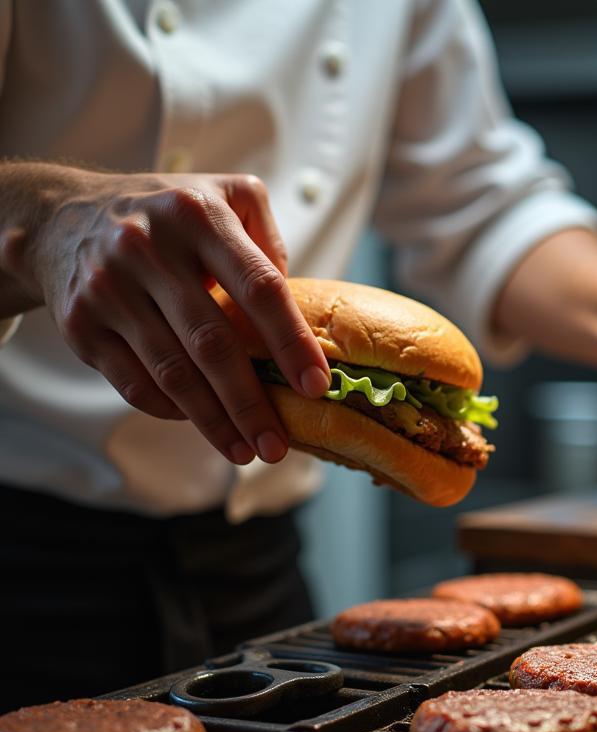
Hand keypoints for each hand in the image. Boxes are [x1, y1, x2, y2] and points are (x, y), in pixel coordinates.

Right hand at [3, 165, 328, 463]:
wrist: (60, 217)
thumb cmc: (166, 217)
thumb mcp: (223, 196)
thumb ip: (268, 240)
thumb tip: (295, 308)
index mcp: (197, 215)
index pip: (258, 287)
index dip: (291, 341)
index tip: (316, 385)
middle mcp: (147, 247)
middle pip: (212, 342)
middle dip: (250, 403)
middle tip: (277, 445)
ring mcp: (109, 287)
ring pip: (172, 371)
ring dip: (214, 421)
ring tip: (246, 451)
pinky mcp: (80, 324)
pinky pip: (135, 382)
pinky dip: (172, 410)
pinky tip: (203, 426)